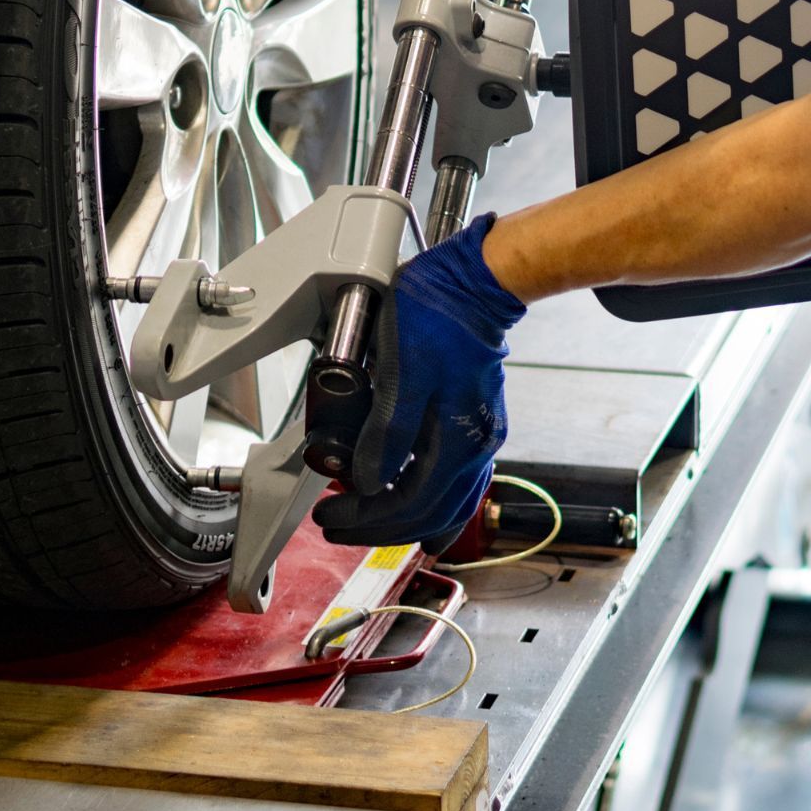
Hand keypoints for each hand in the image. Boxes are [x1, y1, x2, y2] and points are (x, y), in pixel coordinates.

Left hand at [312, 214, 525, 553]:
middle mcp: (476, 447)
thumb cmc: (437, 317)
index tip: (330, 515)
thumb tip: (368, 482)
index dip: (365, 516)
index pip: (408, 503)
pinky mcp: (476, 422)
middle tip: (336, 524)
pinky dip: (431, 502)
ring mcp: (480, 436)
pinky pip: (458, 484)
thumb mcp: (400, 372)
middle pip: (428, 513)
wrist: (474, 283)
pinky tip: (416, 505)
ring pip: (447, 504)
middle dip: (378, 527)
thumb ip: (388, 432)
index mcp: (458, 440)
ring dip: (404, 519)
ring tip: (368, 521)